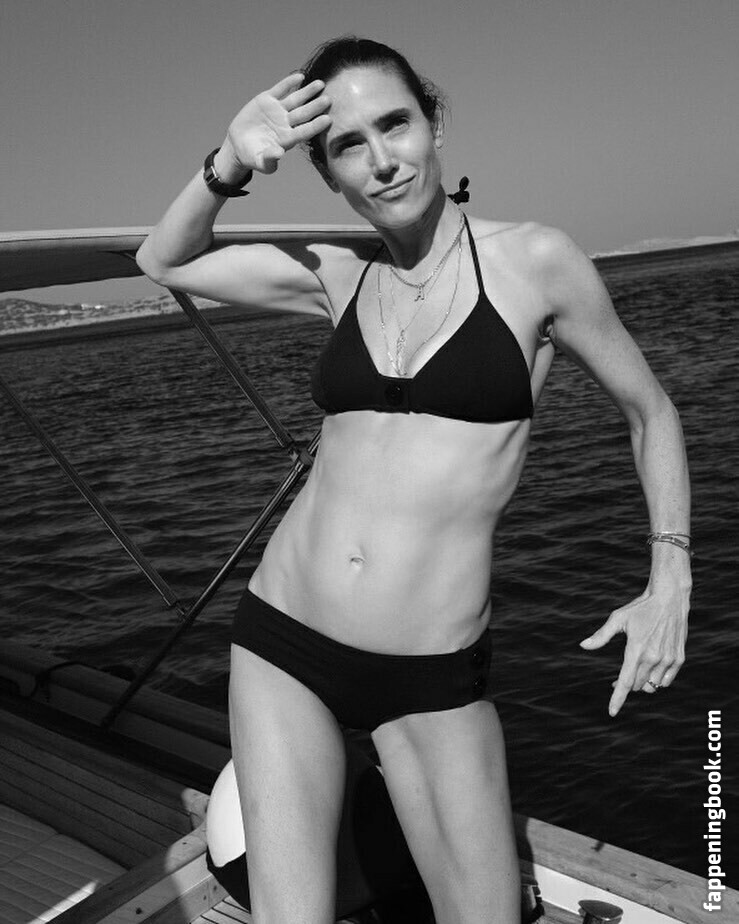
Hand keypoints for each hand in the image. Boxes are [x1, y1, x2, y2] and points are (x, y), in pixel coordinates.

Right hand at [221, 73, 330, 175]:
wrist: (238, 144)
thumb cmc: (252, 156)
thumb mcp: (260, 161)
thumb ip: (270, 158)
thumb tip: (279, 153)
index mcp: (287, 139)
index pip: (304, 131)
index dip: (316, 125)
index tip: (328, 119)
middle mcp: (286, 123)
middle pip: (304, 114)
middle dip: (315, 106)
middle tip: (329, 100)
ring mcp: (278, 111)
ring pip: (296, 99)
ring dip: (308, 92)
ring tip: (321, 84)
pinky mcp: (267, 100)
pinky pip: (280, 89)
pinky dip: (289, 83)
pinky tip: (301, 76)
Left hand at [579, 587, 688, 716]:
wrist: (669, 599)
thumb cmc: (640, 608)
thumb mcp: (618, 619)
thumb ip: (601, 636)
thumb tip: (583, 646)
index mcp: (636, 650)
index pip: (625, 682)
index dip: (618, 699)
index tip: (611, 712)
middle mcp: (653, 658)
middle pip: (636, 685)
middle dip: (626, 685)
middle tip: (618, 678)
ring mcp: (668, 660)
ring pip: (651, 686)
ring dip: (641, 684)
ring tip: (635, 672)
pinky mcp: (679, 659)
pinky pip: (666, 681)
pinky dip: (657, 681)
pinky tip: (651, 671)